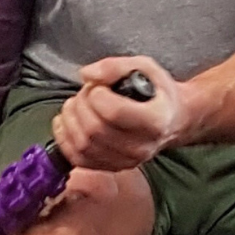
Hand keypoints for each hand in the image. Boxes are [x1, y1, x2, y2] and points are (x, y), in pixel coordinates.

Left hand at [52, 56, 187, 171]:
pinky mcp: (112, 167)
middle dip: (82, 104)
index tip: (99, 87)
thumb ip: (115, 66)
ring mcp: (127, 161)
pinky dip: (64, 138)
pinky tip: (67, 121)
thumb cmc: (155, 92)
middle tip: (88, 92)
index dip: (97, 95)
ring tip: (77, 104)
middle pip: (95, 129)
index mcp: (155, 120)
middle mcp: (143, 146)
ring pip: (84, 145)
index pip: (114, 112)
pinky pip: (78, 159)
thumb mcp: (143, 67)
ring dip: (70, 119)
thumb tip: (87, 76)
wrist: (169, 119)